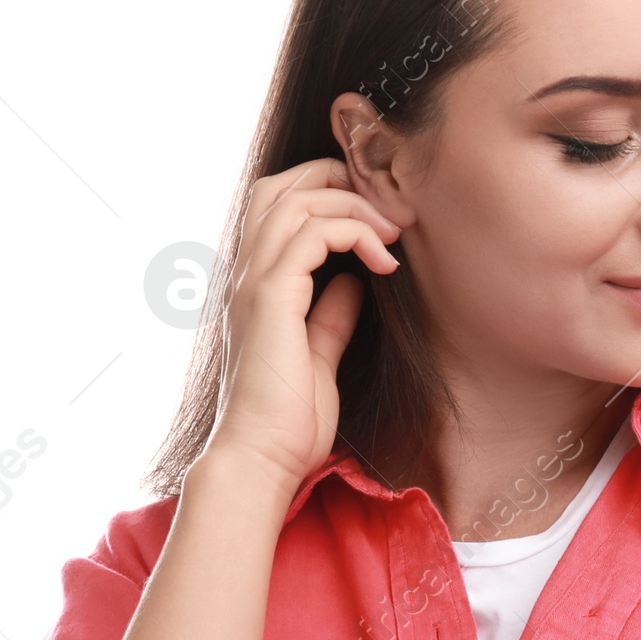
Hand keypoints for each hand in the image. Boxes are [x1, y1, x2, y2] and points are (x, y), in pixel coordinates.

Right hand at [211, 155, 401, 491]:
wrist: (263, 458)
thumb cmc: (288, 421)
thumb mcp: (318, 356)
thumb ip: (330, 315)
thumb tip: (353, 283)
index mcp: (256, 286)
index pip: (280, 205)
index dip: (328, 193)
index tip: (378, 222)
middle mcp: (247, 274)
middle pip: (283, 185)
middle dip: (339, 181)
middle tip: (388, 212)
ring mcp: (254, 283)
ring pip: (298, 199)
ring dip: (355, 205)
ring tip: (394, 234)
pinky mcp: (271, 297)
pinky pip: (313, 232)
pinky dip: (355, 233)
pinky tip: (385, 263)